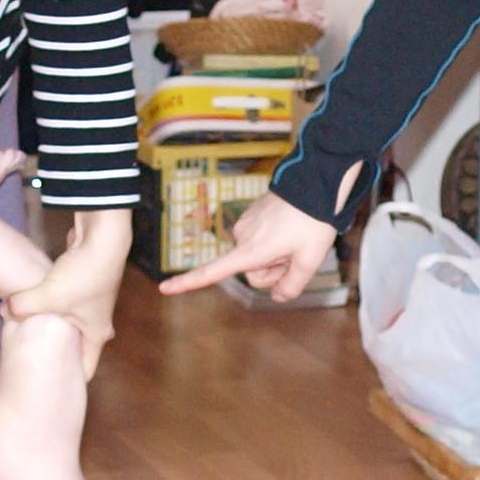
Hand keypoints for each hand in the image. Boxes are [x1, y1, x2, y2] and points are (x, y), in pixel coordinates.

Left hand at [13, 206, 132, 375]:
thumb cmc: (83, 274)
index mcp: (95, 334)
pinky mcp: (84, 281)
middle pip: (76, 347)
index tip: (52, 391)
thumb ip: (21, 308)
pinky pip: (63, 301)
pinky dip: (51, 303)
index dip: (69, 382)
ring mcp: (92, 301)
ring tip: (29, 333)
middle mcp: (97, 321)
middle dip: (57, 355)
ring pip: (68, 322)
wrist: (104, 236)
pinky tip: (35, 301)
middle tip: (36, 364)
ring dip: (52, 326)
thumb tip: (3, 311)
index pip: (85, 369)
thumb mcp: (46, 297)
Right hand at [160, 192, 336, 302]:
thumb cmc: (312, 223)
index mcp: (250, 250)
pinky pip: (259, 239)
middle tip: (297, 253)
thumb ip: (292, 286)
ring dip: (275, 254)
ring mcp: (245, 225)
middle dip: (273, 270)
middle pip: (253, 273)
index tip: (164, 289)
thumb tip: (276, 296)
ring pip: (256, 255)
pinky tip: (291, 227)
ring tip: (296, 236)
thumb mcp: (310, 260)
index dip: (188, 283)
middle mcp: (241, 237)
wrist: (315, 183)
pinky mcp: (250, 215)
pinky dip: (273, 239)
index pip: (213, 271)